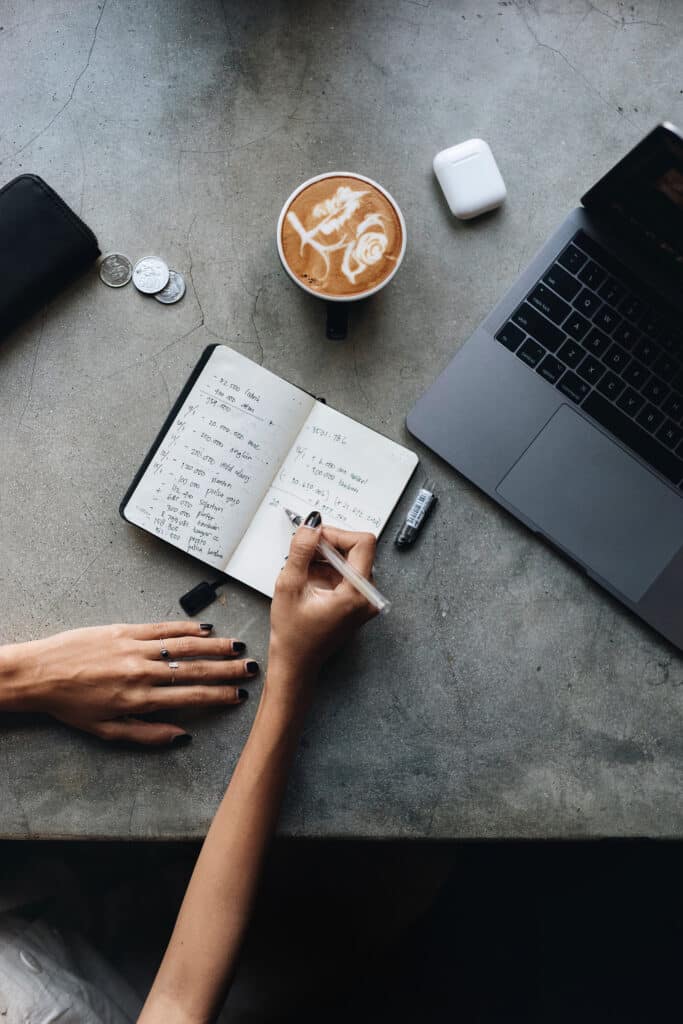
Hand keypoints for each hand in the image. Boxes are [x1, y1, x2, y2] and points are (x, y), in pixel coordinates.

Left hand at [0, 621, 257, 744]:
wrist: (39, 674)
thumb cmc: (70, 705)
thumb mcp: (106, 731)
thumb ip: (147, 734)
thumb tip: (182, 736)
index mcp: (140, 699)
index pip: (190, 696)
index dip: (218, 696)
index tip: (238, 695)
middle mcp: (142, 672)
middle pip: (194, 670)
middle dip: (226, 670)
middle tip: (250, 669)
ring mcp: (135, 648)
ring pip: (184, 646)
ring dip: (213, 647)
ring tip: (236, 647)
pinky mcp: (125, 630)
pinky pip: (162, 628)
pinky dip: (186, 628)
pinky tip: (205, 629)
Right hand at [267, 517, 378, 707]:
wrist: (296, 663)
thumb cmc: (293, 635)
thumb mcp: (289, 586)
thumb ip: (301, 551)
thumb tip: (311, 524)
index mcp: (357, 594)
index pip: (363, 542)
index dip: (337, 534)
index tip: (315, 539)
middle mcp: (368, 597)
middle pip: (358, 549)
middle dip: (329, 545)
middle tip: (304, 553)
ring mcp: (365, 600)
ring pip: (351, 559)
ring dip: (326, 557)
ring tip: (303, 571)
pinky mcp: (358, 601)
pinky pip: (347, 572)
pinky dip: (328, 568)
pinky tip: (309, 579)